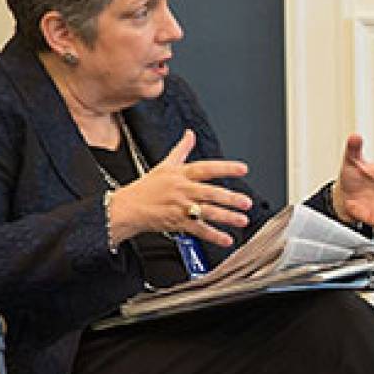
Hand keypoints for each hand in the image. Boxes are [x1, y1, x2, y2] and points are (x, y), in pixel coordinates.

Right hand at [108, 129, 251, 247]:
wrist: (127, 208)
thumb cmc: (146, 188)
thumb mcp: (164, 164)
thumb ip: (181, 149)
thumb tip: (190, 134)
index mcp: (180, 174)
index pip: (206, 168)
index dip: (225, 168)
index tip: (242, 169)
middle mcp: (182, 190)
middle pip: (209, 192)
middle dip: (230, 198)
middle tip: (246, 202)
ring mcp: (180, 207)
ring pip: (206, 211)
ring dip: (226, 217)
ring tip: (242, 220)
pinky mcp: (177, 222)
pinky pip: (198, 229)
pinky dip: (213, 236)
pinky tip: (226, 239)